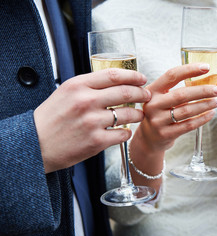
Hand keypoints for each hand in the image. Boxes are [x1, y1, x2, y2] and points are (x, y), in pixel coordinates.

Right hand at [34, 68, 150, 172]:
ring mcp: (92, 122)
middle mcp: (86, 101)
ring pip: (128, 114)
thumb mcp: (65, 92)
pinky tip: (124, 131)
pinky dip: (127, 132)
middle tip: (146, 96)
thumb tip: (115, 82)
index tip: (142, 78)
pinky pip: (122, 134)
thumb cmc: (50, 118)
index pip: (114, 75)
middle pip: (126, 92)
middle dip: (141, 93)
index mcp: (78, 85)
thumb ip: (88, 86)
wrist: (34, 144)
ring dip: (138, 114)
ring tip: (138, 115)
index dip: (133, 76)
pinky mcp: (96, 141)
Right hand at [136, 63, 216, 151]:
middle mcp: (153, 104)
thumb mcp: (161, 97)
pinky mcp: (165, 134)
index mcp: (152, 90)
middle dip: (203, 91)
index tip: (206, 67)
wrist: (149, 137)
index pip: (172, 75)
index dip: (190, 70)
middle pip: (182, 94)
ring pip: (187, 110)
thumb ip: (177, 89)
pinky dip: (202, 118)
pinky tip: (210, 113)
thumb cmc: (160, 112)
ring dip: (206, 105)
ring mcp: (158, 121)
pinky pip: (189, 125)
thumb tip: (206, 80)